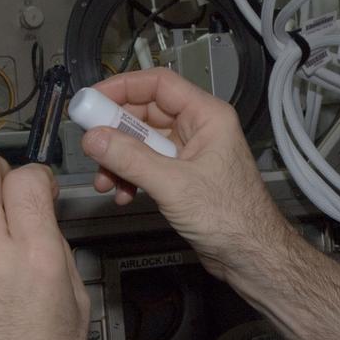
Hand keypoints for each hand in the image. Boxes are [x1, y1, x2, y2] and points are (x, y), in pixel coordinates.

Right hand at [81, 68, 293, 281]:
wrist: (251, 255)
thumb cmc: (232, 218)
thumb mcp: (173, 184)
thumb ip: (130, 159)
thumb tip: (94, 138)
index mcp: (207, 116)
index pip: (158, 84)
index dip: (122, 87)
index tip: (92, 99)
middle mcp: (198, 129)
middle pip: (145, 113)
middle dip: (114, 131)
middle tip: (89, 142)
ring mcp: (189, 153)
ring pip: (142, 143)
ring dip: (118, 159)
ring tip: (104, 180)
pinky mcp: (182, 177)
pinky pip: (146, 165)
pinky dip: (130, 177)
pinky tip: (122, 195)